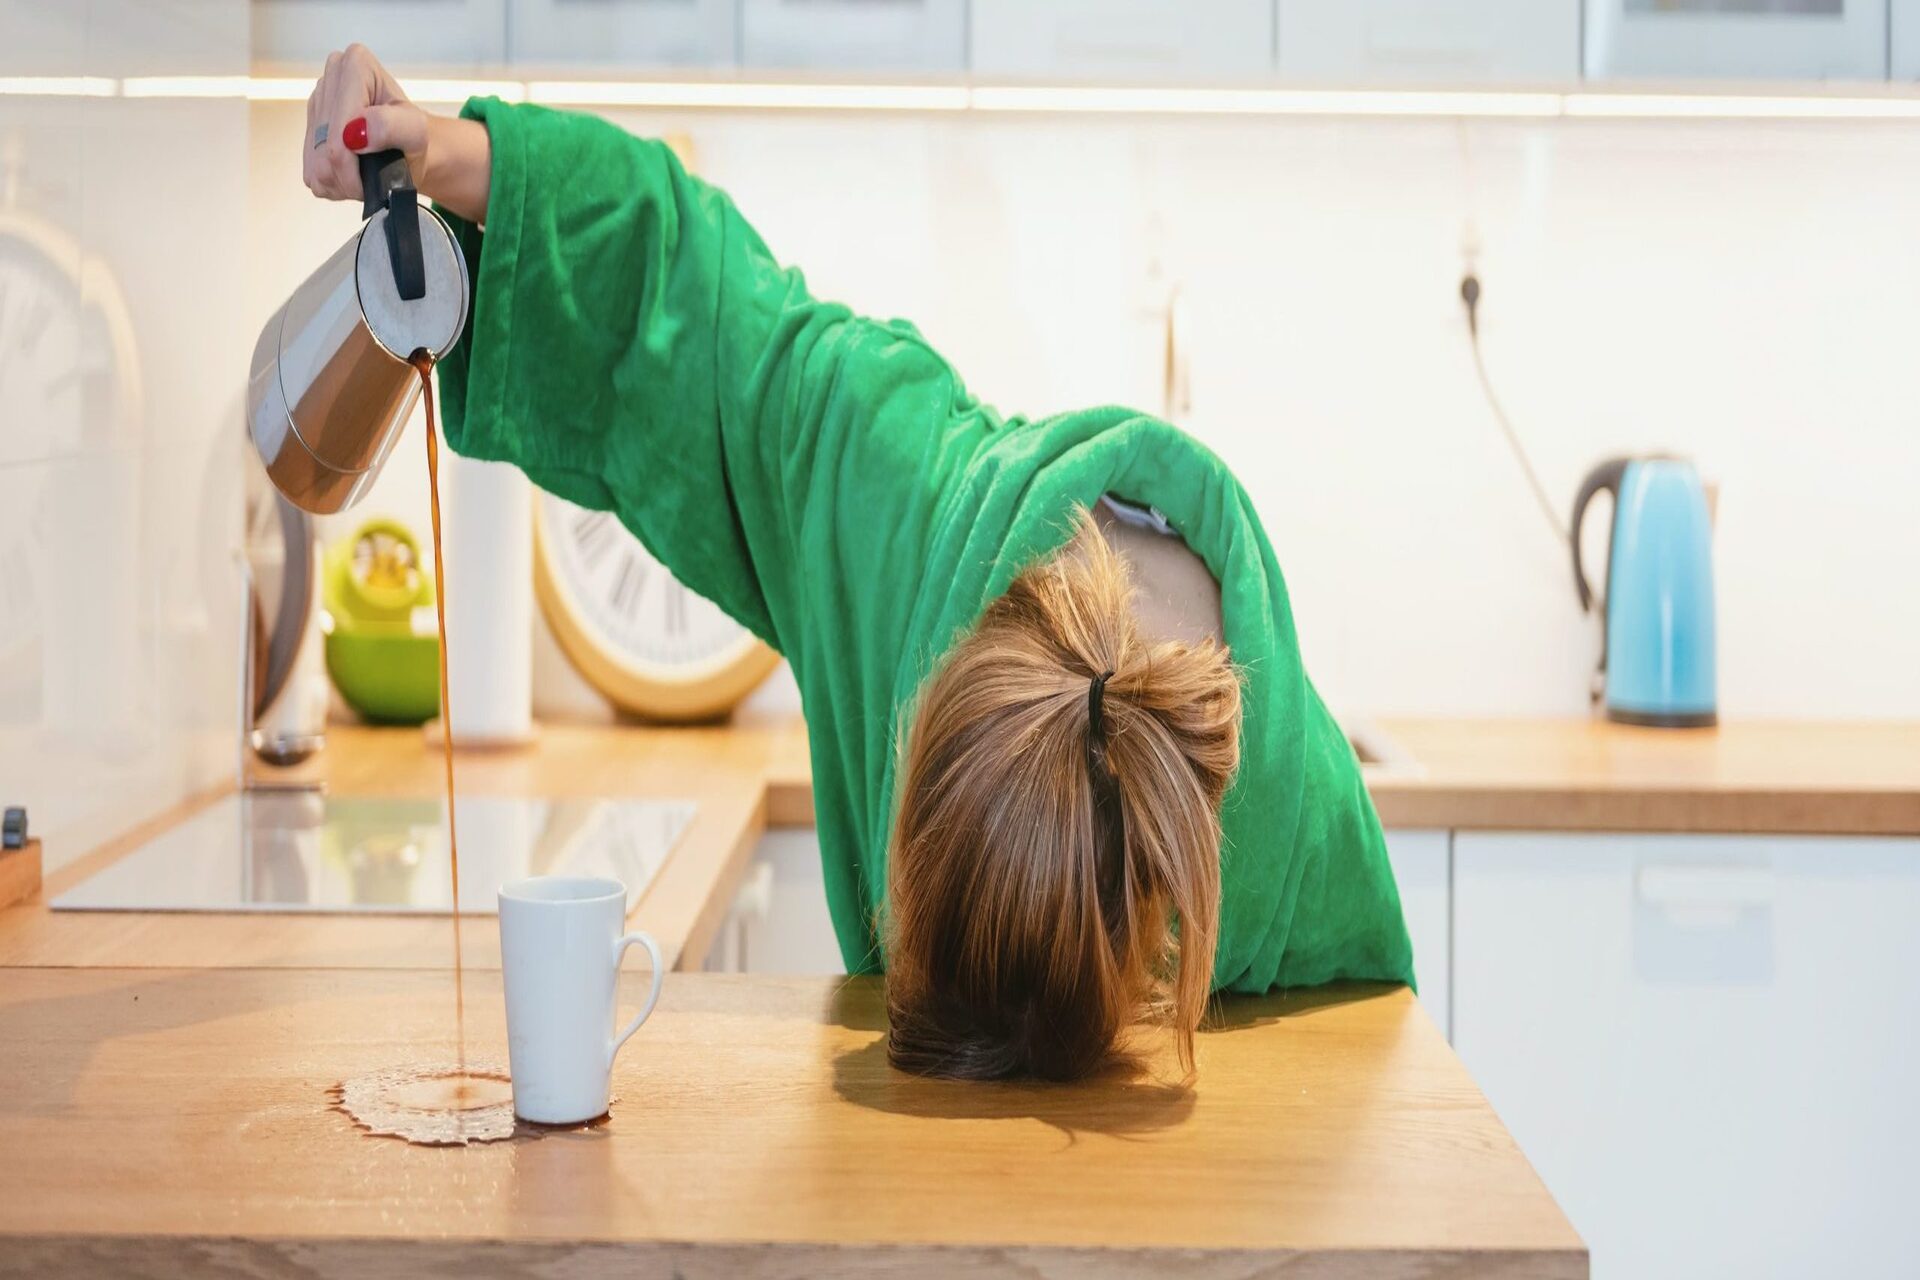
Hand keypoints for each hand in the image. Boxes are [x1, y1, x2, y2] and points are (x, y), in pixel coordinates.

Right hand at [303, 44, 429, 202]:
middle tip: (373, 176)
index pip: (339, 130)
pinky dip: (333, 182)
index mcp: (356, 64)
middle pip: (325, 148)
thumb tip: (356, 132)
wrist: (408, 149)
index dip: (355, 162)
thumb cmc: (412, 136)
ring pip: (315, 164)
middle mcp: (331, 77)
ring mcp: (315, 103)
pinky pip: (311, 171)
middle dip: (349, 175)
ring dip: (341, 181)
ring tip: (365, 174)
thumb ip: (391, 126)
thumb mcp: (415, 130)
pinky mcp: (307, 129)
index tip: (376, 168)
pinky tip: (352, 173)